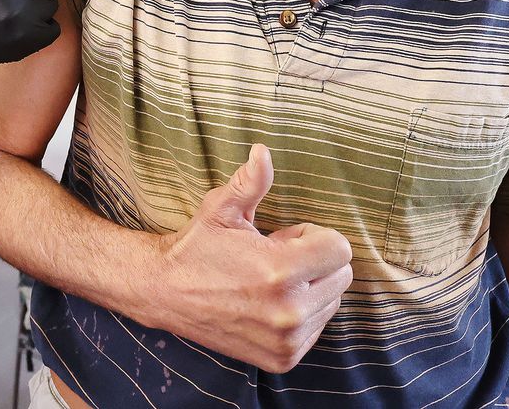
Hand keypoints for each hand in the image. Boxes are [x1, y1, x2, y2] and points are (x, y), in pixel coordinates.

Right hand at [148, 144, 353, 373]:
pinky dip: (303, 311)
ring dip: (311, 286)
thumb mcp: (222, 207)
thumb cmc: (198, 245)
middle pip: (342, 275)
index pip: (340, 248)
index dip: (313, 235)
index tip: (284, 236)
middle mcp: (289, 311)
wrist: (166, 293)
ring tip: (270, 281)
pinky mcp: (283, 358)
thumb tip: (263, 151)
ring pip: (332, 301)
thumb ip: (250, 181)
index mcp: (280, 272)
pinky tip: (269, 302)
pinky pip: (318, 327)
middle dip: (315, 260)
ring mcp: (288, 340)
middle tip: (276, 257)